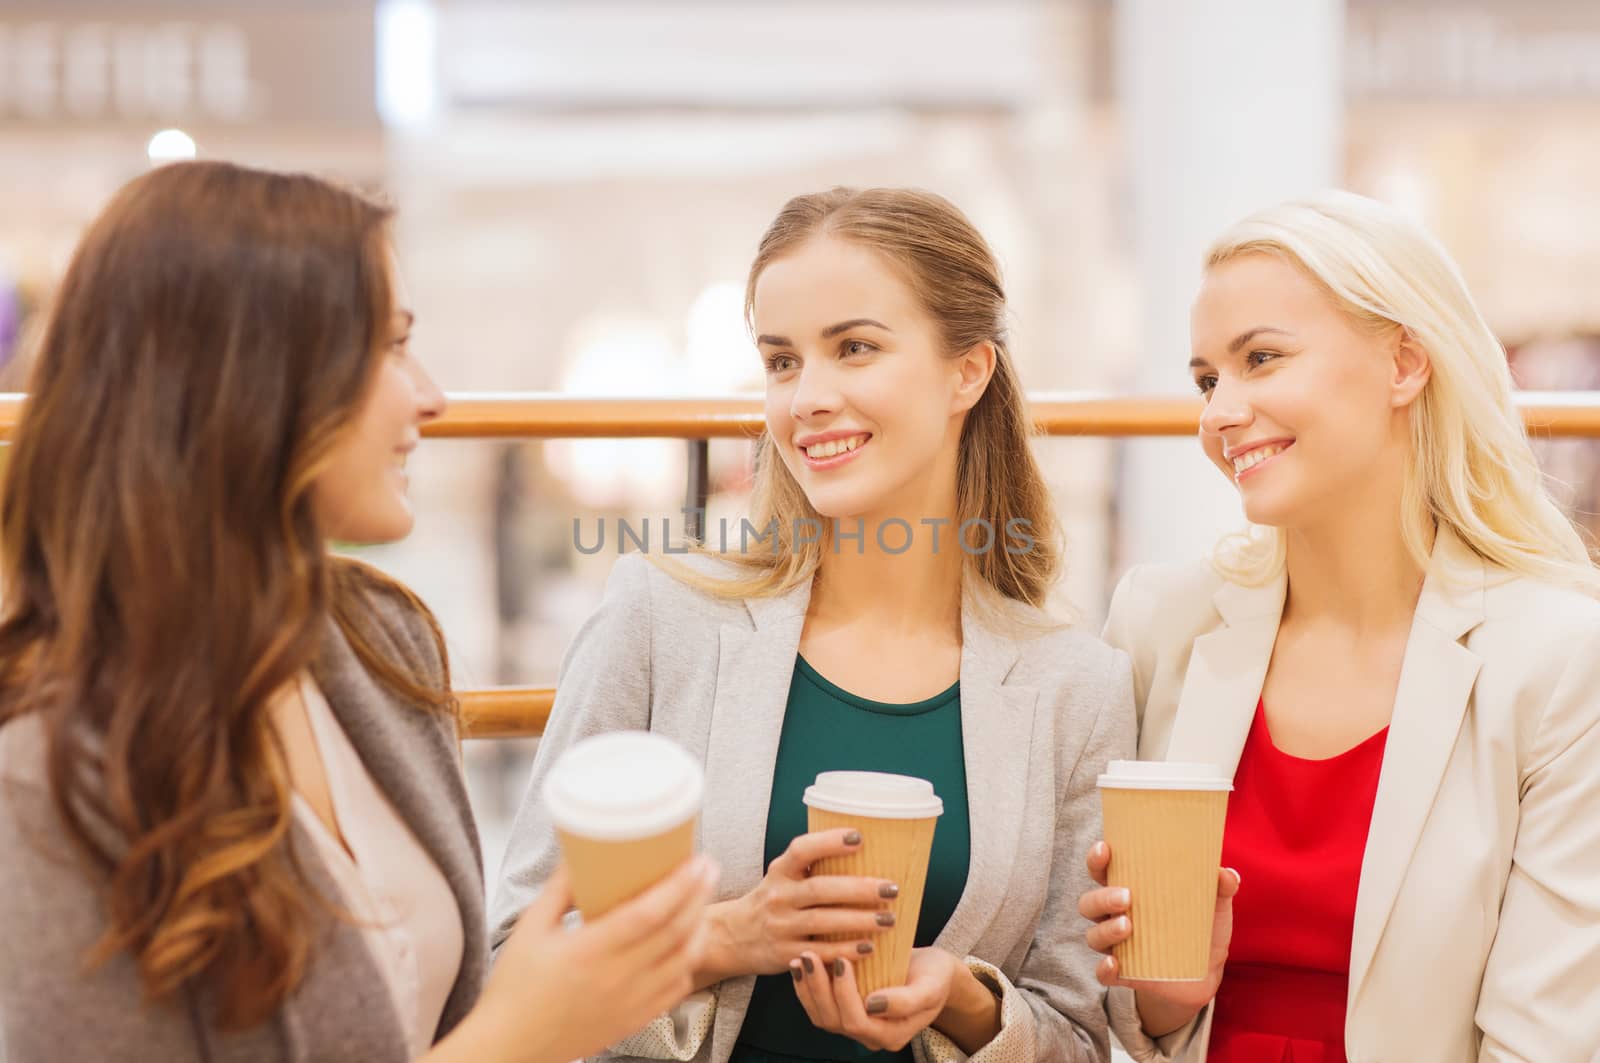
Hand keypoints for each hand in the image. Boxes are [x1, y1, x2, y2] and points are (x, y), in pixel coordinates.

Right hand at [434, 857, 717, 1062]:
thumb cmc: (516, 986)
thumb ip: (560, 888)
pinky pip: (676, 989)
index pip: (649, 914)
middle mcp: (616, 978)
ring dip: (699, 926)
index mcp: (589, 952)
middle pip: (675, 932)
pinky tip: (687, 943)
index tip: (697, 861)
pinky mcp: (635, 1020)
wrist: (511, 1045)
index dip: (679, 885)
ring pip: (684, 960)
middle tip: (708, 868)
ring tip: (701, 900)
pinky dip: (688, 961)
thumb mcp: (530, 927)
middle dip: (698, 895)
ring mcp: (630, 1003)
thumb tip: (582, 851)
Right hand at [695, 828, 896, 985]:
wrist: (733, 937)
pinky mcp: (784, 954)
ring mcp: (780, 926)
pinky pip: (819, 952)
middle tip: (891, 889)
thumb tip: (866, 848)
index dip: (829, 842)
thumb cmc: (772, 900)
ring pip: (822, 922)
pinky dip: (845, 950)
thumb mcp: (782, 876)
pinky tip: (869, 947)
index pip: (801, 850)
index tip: (859, 837)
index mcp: (779, 871)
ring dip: (859, 920)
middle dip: (859, 889)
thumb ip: (812, 866)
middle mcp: (778, 896)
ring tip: (889, 919)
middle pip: (821, 889)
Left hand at [789, 947, 961, 1051]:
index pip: (857, 1021)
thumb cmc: (935, 977)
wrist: (934, 973)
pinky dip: (806, 987)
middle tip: (809, 954)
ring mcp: (856, 1025)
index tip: (841, 959)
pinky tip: (799, 965)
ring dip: (808, 987)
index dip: (844, 993)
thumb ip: (907, 1000)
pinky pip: (820, 1006)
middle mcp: (870, 1036)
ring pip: (822, 1016)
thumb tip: (873, 1005)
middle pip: (833, 1020)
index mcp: (891, 1034)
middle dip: (818, 987)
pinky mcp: (846, 1010)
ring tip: (801, 958)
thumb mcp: (931, 987)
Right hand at [1078, 840, 1239, 1036]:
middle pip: (1089, 902)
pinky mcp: (1124, 974)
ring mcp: (1117, 945)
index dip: (1097, 859)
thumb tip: (1227, 874)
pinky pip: (1103, 973)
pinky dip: (1104, 969)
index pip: (1101, 870)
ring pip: (1094, 935)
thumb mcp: (1214, 904)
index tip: (1105, 849)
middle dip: (1102, 897)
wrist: (1206, 973)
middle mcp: (1114, 915)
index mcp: (1129, 889)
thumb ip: (1221, 886)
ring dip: (1106, 929)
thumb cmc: (1202, 927)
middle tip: (1126, 896)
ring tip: (1128, 925)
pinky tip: (1115, 963)